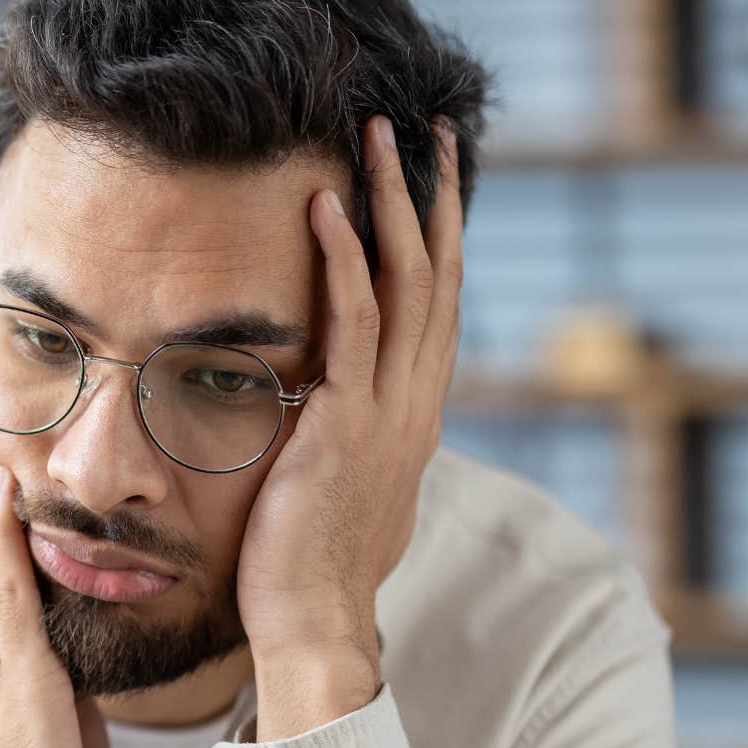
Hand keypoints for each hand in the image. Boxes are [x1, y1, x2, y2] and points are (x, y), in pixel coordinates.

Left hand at [235, 114, 464, 739]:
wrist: (313, 621)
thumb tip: (320, 412)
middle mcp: (415, 402)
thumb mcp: (340, 487)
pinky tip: (326, 206)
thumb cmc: (310, 564)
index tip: (425, 178)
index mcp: (413, 415)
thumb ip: (341, 439)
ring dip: (390, 201)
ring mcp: (388, 410)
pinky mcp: (348, 421)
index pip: (435, 304)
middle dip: (429, 194)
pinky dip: (345, 258)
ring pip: (406, 281)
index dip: (434, 235)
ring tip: (373, 136)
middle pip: (437, 273)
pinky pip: (354, 321)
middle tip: (420, 126)